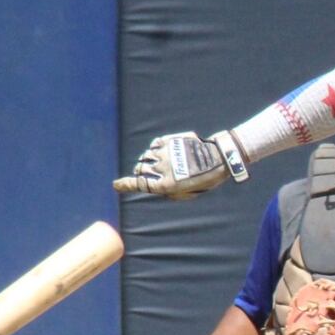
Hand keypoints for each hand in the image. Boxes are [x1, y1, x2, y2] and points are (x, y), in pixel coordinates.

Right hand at [113, 131, 248, 199]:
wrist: (218, 158)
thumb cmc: (206, 180)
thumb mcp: (189, 194)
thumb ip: (171, 193)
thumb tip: (158, 190)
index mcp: (166, 184)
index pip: (139, 184)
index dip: (125, 185)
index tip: (116, 185)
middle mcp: (162, 168)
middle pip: (140, 169)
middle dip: (138, 173)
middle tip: (142, 174)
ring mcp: (165, 153)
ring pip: (146, 156)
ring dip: (146, 161)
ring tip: (154, 163)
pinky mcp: (170, 141)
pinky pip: (154, 144)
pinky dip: (153, 149)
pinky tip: (160, 152)